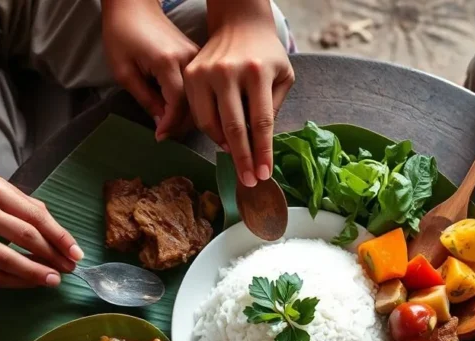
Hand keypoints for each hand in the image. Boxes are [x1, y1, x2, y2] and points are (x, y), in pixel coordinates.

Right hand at [0, 160, 80, 287]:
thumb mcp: (1, 187)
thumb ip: (29, 208)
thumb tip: (59, 237)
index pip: (37, 217)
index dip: (60, 238)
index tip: (77, 254)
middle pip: (25, 238)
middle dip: (52, 257)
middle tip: (69, 269)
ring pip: (6, 261)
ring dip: (34, 274)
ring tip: (53, 279)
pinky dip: (13, 281)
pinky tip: (29, 281)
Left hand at [102, 0, 198, 139]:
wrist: (133, 7)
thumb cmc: (122, 34)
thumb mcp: (124, 71)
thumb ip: (145, 99)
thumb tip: (161, 124)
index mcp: (168, 62)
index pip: (178, 103)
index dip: (170, 124)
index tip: (159, 136)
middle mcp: (188, 59)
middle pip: (195, 102)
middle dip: (180, 124)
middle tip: (164, 134)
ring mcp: (196, 57)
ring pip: (201, 96)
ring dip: (187, 114)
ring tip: (170, 125)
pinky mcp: (197, 57)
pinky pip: (199, 86)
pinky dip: (191, 101)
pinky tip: (177, 109)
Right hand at [184, 10, 292, 186]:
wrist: (239, 24)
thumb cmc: (267, 54)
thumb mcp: (283, 77)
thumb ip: (274, 109)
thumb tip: (261, 146)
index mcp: (257, 72)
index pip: (261, 122)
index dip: (262, 152)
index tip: (264, 174)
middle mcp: (229, 72)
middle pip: (234, 128)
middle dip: (242, 159)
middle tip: (248, 181)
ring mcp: (205, 72)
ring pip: (210, 124)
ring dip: (225, 146)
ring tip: (238, 155)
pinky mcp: (190, 74)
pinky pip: (198, 113)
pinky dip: (211, 130)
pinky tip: (224, 137)